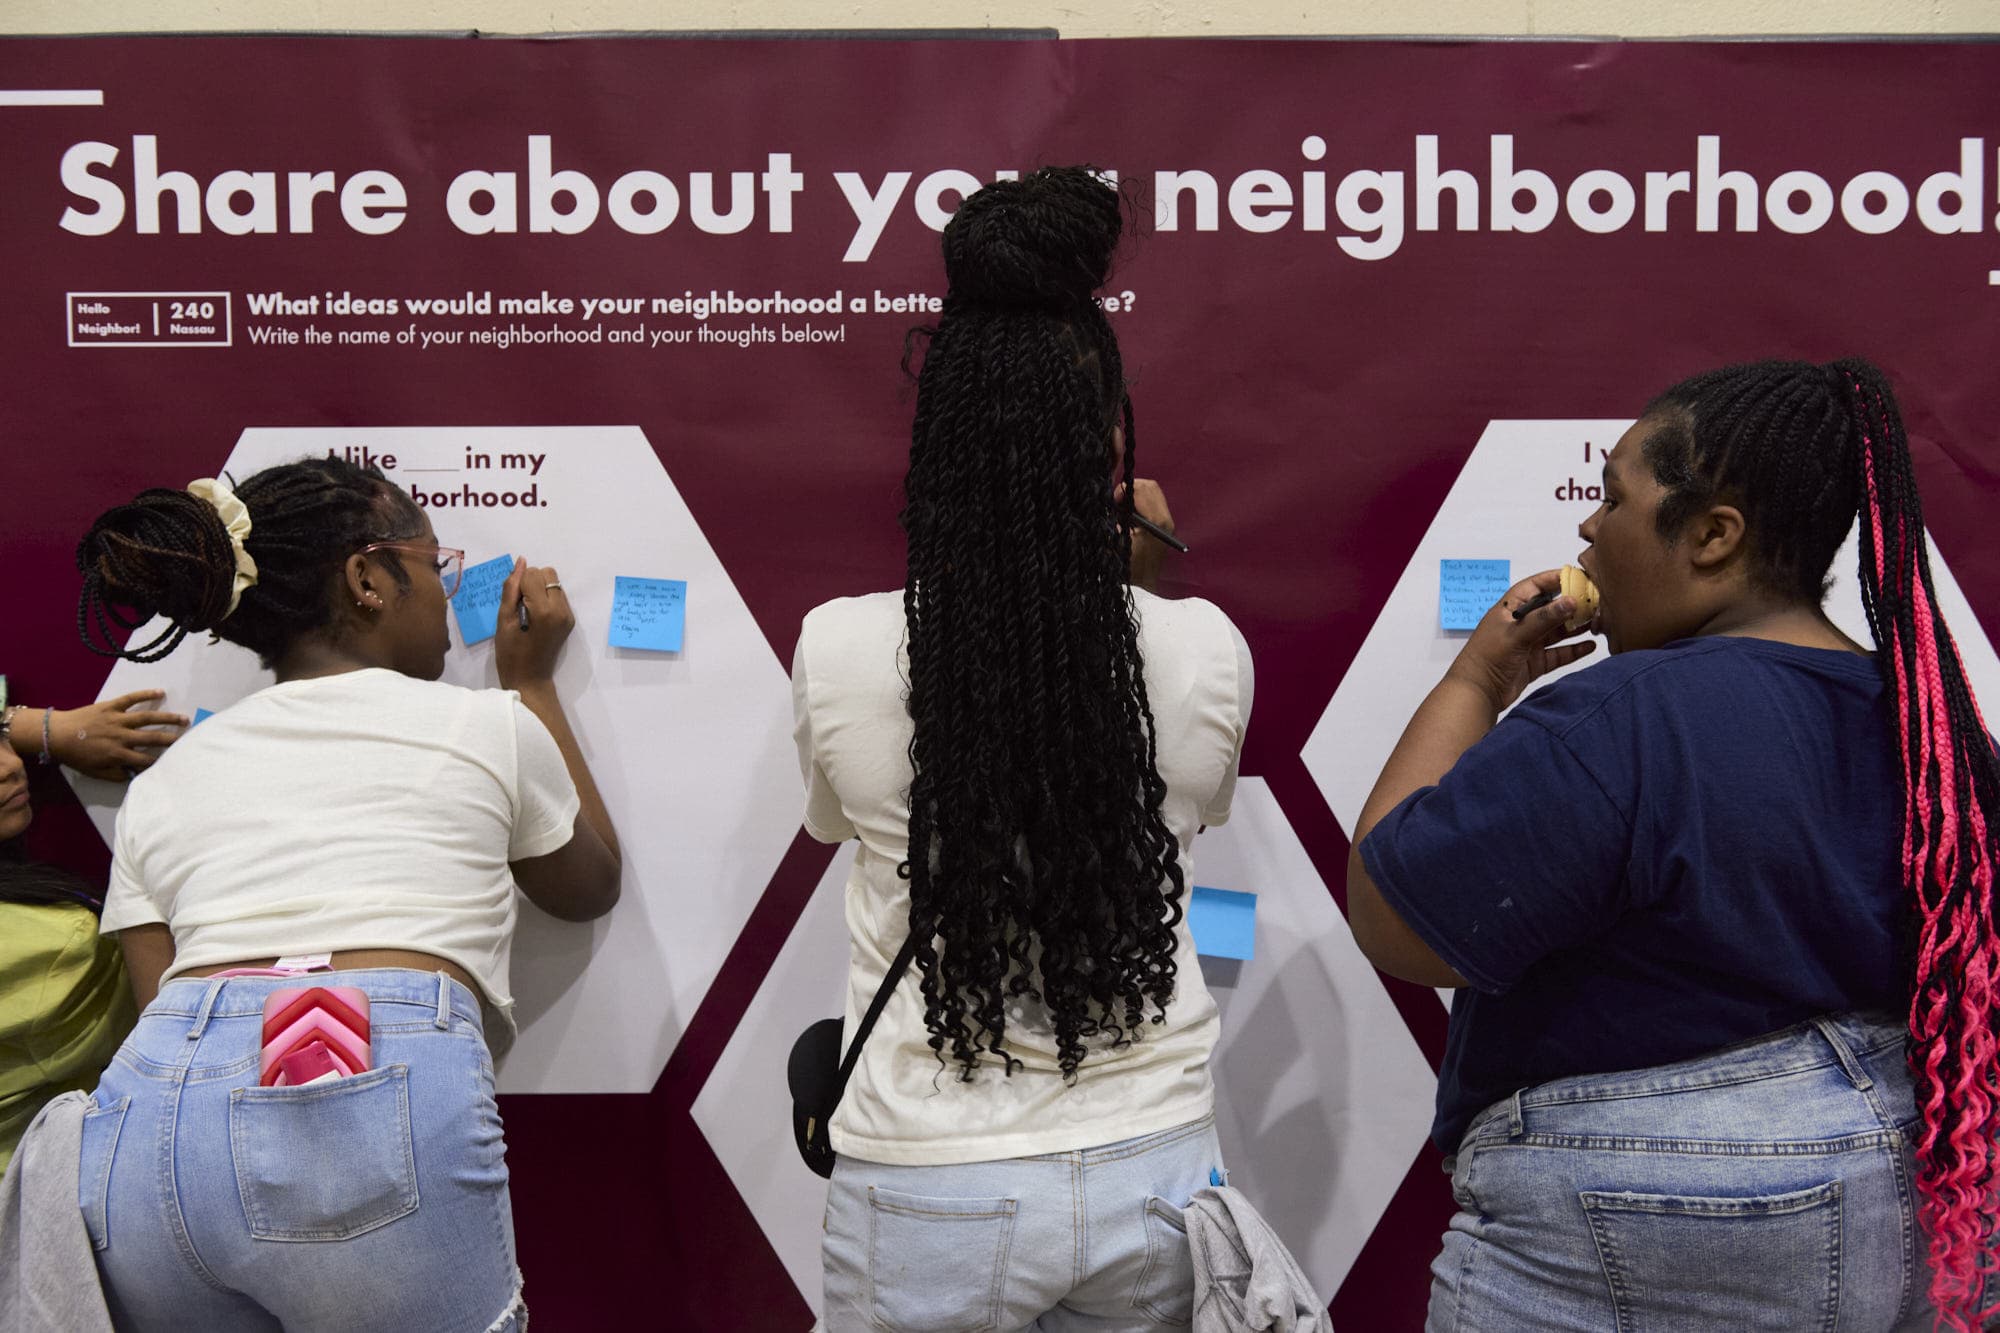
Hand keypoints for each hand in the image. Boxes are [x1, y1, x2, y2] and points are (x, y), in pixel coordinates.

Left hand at [48, 690, 186, 780]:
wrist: (56, 735)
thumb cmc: (76, 756)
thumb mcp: (95, 772)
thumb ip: (116, 775)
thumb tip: (135, 775)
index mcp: (117, 754)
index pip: (145, 759)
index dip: (160, 761)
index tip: (173, 761)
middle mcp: (121, 736)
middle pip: (152, 738)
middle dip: (172, 739)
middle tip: (189, 738)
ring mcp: (117, 719)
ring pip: (147, 718)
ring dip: (167, 718)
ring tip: (184, 718)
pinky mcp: (111, 706)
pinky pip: (131, 699)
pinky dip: (146, 694)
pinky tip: (160, 692)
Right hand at [495, 558, 574, 689]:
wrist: (530, 678)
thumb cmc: (510, 653)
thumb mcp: (504, 619)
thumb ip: (511, 588)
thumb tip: (521, 561)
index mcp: (545, 611)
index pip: (532, 575)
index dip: (518, 584)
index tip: (513, 604)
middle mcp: (562, 610)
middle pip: (547, 574)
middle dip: (531, 583)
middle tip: (521, 606)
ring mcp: (568, 615)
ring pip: (554, 583)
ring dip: (539, 590)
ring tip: (529, 613)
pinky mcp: (570, 619)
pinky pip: (558, 595)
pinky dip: (546, 599)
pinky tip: (537, 617)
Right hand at [1118, 478, 1174, 592]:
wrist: (1144, 586)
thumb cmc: (1128, 567)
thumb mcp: (1115, 542)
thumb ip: (1115, 518)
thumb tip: (1112, 502)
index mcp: (1156, 522)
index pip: (1142, 489)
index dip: (1123, 491)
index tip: (1112, 502)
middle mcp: (1166, 519)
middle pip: (1150, 486)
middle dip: (1130, 490)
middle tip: (1117, 504)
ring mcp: (1168, 521)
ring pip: (1152, 493)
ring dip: (1135, 496)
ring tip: (1122, 510)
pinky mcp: (1165, 525)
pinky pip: (1153, 503)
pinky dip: (1140, 503)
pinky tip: (1130, 517)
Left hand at [1444, 568, 1596, 712]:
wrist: (1476, 692)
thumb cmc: (1489, 656)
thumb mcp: (1517, 633)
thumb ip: (1544, 618)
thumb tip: (1571, 601)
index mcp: (1510, 609)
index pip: (1536, 586)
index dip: (1556, 579)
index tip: (1580, 577)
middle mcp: (1521, 623)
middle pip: (1551, 609)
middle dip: (1572, 605)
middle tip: (1596, 603)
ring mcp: (1528, 643)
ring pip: (1557, 631)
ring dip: (1576, 627)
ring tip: (1598, 622)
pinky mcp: (1534, 662)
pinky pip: (1558, 653)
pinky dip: (1573, 649)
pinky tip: (1590, 645)